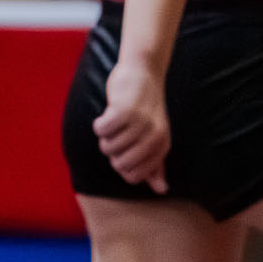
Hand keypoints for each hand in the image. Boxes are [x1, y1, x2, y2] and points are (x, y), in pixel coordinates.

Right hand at [94, 56, 171, 192]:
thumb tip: (162, 190)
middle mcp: (154, 136)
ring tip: (116, 120)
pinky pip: (101, 130)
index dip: (122, 166)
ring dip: (105, 136)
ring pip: (108, 147)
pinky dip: (99, 124)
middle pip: (119, 164)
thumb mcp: (156, 136)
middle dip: (112, 152)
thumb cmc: (146, 107)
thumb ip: (156, 165)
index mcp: (162, 145)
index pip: (134, 176)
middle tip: (119, 133)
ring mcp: (140, 123)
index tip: (126, 149)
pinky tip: (108, 113)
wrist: (144, 71)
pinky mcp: (124, 110)